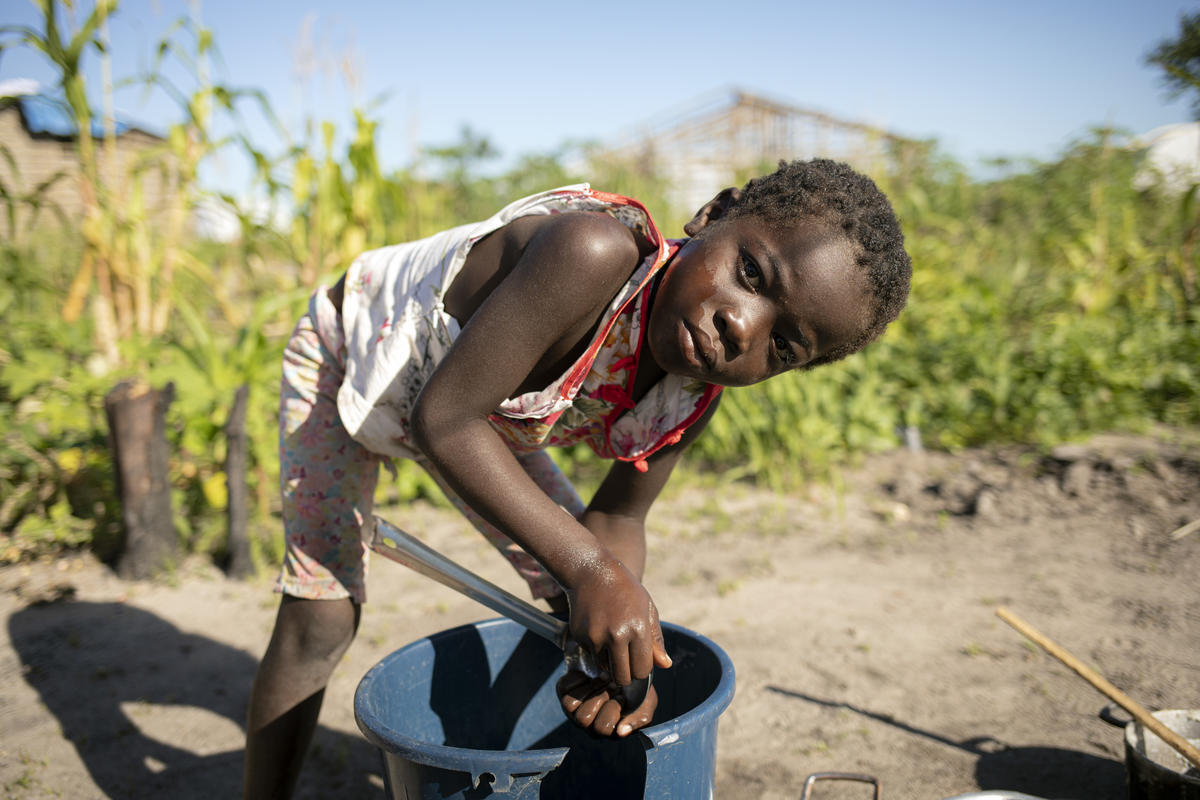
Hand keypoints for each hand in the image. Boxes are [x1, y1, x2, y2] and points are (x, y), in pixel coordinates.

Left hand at [556, 670, 658, 736]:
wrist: (623, 664)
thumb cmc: (636, 689)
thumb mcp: (647, 703)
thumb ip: (641, 718)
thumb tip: (621, 732)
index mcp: (607, 729)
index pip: (602, 728)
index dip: (612, 709)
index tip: (622, 695)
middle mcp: (588, 723)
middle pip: (583, 719)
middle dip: (599, 697)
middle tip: (611, 684)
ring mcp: (574, 708)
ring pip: (570, 706)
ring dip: (589, 687)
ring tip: (602, 678)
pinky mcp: (564, 692)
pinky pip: (563, 688)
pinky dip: (577, 678)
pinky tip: (589, 675)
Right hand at [564, 556, 670, 689]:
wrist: (591, 571)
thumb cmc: (625, 589)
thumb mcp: (646, 609)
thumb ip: (656, 640)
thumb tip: (666, 665)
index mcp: (637, 628)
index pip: (642, 669)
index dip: (642, 668)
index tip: (640, 659)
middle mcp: (616, 635)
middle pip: (623, 677)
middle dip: (627, 674)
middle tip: (627, 660)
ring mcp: (595, 637)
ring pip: (605, 670)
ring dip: (610, 663)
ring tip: (613, 642)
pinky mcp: (580, 637)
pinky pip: (592, 657)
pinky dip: (597, 652)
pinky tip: (599, 631)